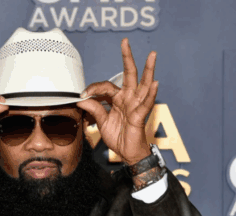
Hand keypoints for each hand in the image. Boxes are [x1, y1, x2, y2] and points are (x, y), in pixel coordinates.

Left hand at [77, 39, 157, 164]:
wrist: (127, 153)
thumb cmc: (118, 136)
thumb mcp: (101, 122)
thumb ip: (94, 109)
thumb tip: (81, 99)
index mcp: (118, 98)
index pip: (106, 86)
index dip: (93, 88)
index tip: (82, 95)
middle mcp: (129, 98)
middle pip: (130, 74)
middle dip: (127, 58)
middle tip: (125, 42)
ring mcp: (136, 105)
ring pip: (143, 84)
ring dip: (149, 70)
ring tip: (152, 55)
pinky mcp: (140, 115)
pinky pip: (147, 103)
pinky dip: (152, 93)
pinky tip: (155, 83)